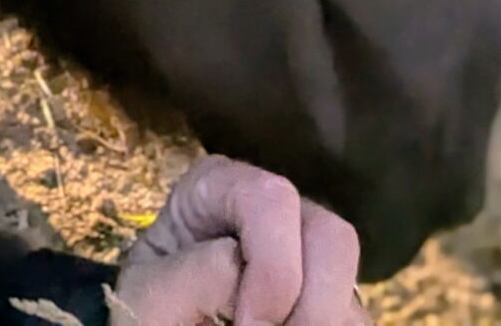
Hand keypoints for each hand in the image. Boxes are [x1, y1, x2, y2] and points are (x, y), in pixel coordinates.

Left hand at [112, 156, 367, 325]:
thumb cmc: (144, 315)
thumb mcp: (148, 294)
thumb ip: (190, 275)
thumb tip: (241, 271)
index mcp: (221, 188)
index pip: (272, 198)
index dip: (273, 268)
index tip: (246, 325)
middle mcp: (275, 213)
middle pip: (332, 234)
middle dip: (315, 303)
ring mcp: (306, 258)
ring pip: (353, 285)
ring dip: (323, 322)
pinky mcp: (326, 302)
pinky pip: (355, 319)